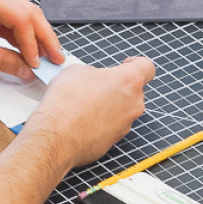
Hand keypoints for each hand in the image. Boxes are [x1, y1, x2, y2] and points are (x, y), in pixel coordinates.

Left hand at [0, 0, 62, 78]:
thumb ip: (2, 60)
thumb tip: (25, 69)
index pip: (23, 18)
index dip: (34, 43)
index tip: (38, 63)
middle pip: (29, 14)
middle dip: (43, 38)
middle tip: (56, 59)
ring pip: (23, 17)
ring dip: (33, 38)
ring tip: (44, 59)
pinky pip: (11, 20)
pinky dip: (19, 37)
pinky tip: (26, 52)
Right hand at [24, 58, 156, 170]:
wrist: (56, 136)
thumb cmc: (66, 104)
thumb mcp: (76, 71)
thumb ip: (93, 72)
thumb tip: (93, 77)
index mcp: (129, 80)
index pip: (146, 67)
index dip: (136, 63)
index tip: (126, 64)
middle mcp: (133, 103)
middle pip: (132, 91)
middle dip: (116, 87)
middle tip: (95, 87)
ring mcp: (125, 124)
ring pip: (121, 110)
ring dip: (108, 106)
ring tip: (84, 106)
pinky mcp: (114, 141)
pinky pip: (111, 127)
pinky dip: (100, 123)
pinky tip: (82, 121)